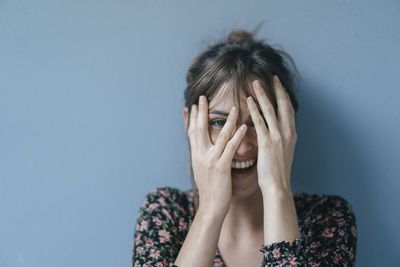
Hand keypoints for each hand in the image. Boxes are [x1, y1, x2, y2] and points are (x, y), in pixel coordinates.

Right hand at [187, 95, 247, 215]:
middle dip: (200, 112)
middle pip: (199, 129)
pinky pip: (230, 148)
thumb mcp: (201, 170)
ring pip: (218, 136)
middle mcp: (200, 155)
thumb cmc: (210, 189)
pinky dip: (237, 136)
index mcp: (195, 156)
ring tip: (232, 107)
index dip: (190, 118)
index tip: (190, 105)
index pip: (191, 132)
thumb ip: (201, 156)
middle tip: (202, 97)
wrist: (210, 207)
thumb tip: (201, 148)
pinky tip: (243, 127)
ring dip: (226, 120)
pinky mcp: (221, 167)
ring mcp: (210, 160)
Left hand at [246, 75, 296, 192]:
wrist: (278, 186)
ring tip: (256, 82)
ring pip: (271, 110)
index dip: (284, 96)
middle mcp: (287, 133)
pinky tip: (249, 100)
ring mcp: (278, 137)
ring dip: (263, 94)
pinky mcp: (267, 143)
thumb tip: (279, 133)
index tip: (280, 85)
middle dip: (277, 89)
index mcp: (291, 134)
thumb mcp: (284, 152)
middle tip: (272, 77)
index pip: (289, 110)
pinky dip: (255, 109)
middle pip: (283, 105)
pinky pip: (260, 122)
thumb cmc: (278, 172)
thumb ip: (282, 140)